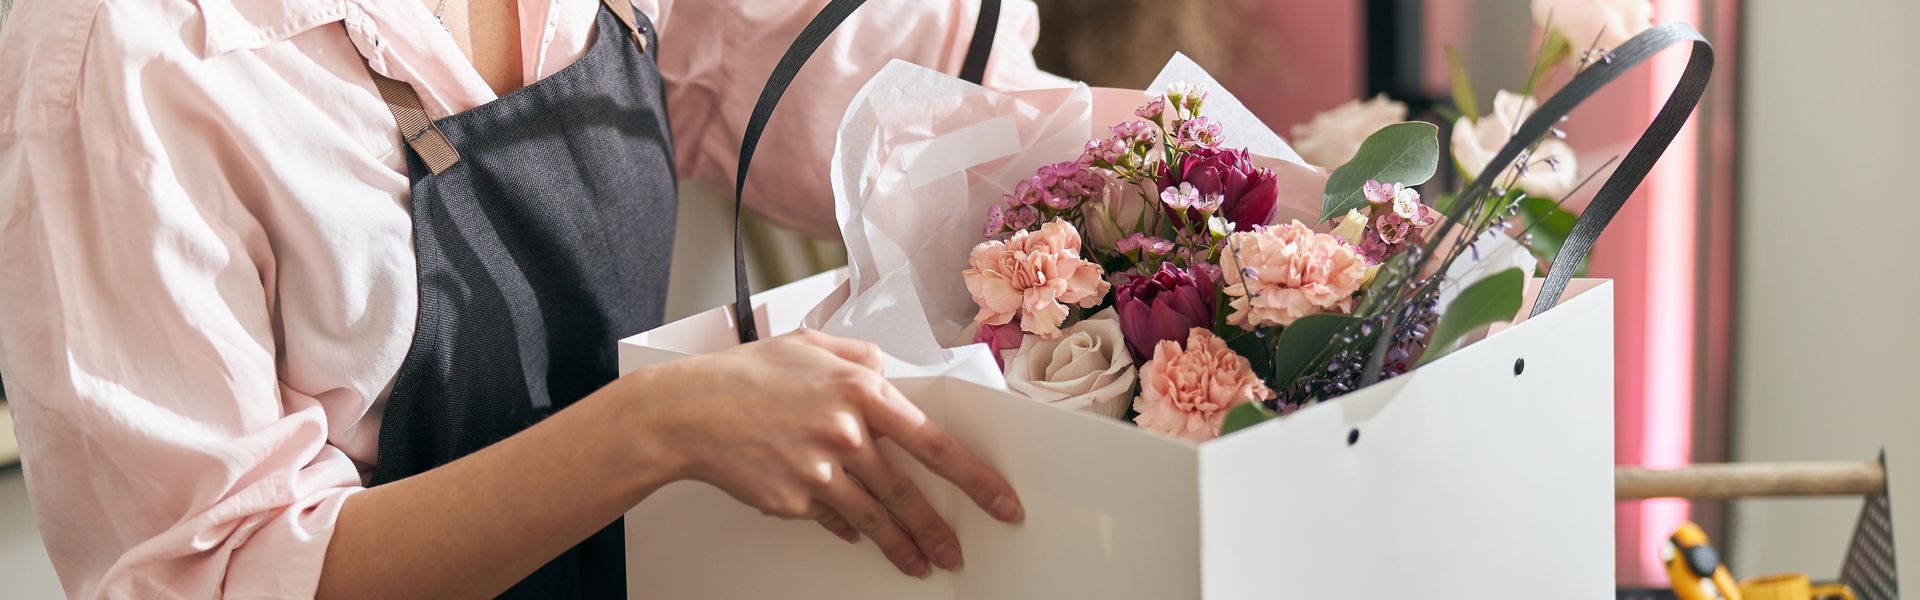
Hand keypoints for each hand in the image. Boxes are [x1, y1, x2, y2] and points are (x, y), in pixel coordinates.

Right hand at [623, 329, 1023, 576]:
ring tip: (920, 563)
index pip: (933, 442)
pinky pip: (832, 520)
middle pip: (906, 493)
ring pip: (874, 518)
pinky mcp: (793, 500)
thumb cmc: (746, 375)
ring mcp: (819, 471)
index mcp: (860, 390)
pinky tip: (855, 533)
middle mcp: (846, 433)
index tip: (1000, 500)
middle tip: (958, 550)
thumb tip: (891, 373)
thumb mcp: (812, 345)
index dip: (974, 477)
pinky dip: (845, 527)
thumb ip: (861, 357)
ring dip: (900, 545)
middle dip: (937, 529)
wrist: (689, 412)